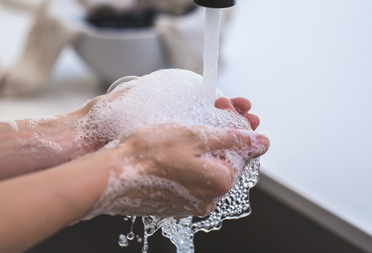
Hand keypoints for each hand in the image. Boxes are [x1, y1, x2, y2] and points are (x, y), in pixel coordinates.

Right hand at [89, 123, 268, 217]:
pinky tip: (171, 148)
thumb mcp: (196, 135)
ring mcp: (188, 204)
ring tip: (186, 127)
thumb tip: (261, 141)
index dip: (234, 126)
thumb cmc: (148, 153)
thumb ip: (233, 138)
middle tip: (210, 111)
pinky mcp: (171, 203)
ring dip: (201, 148)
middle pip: (224, 161)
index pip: (241, 152)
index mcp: (219, 182)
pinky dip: (185, 162)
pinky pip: (187, 180)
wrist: (110, 175)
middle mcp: (207, 199)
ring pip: (204, 170)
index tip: (225, 108)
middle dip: (220, 134)